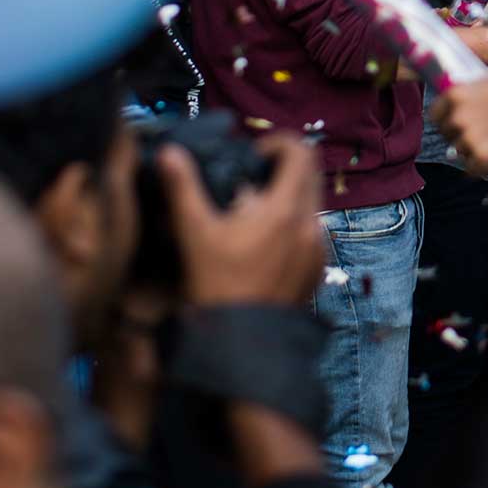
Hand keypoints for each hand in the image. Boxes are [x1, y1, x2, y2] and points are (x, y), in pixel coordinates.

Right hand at [161, 134, 327, 310]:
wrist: (243, 343)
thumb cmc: (218, 285)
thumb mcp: (195, 234)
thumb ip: (182, 187)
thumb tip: (169, 151)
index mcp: (286, 210)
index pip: (301, 152)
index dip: (277, 143)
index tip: (252, 156)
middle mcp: (311, 225)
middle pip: (309, 174)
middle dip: (283, 168)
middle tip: (250, 180)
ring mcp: (319, 249)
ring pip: (311, 204)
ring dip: (287, 197)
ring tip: (252, 215)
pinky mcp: (318, 269)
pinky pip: (312, 232)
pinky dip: (293, 225)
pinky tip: (263, 244)